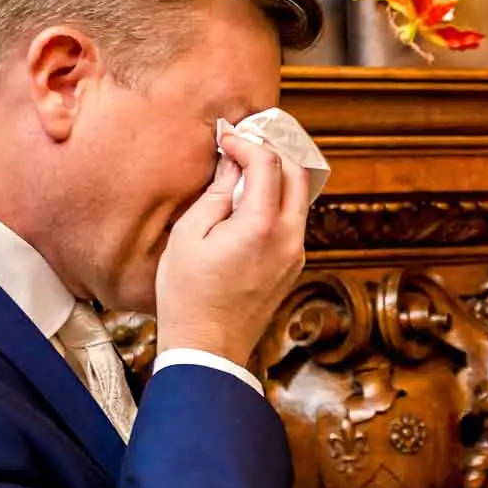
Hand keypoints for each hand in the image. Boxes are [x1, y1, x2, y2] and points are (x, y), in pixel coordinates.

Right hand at [154, 133, 308, 364]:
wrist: (208, 347)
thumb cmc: (188, 296)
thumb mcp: (189, 235)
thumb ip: (216, 193)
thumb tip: (232, 164)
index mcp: (262, 226)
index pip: (268, 163)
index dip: (247, 143)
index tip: (226, 140)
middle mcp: (289, 238)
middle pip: (297, 174)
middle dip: (272, 151)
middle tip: (243, 145)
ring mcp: (296, 254)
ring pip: (300, 198)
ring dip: (278, 177)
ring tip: (245, 171)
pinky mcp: (293, 267)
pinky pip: (294, 222)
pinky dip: (278, 202)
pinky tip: (250, 203)